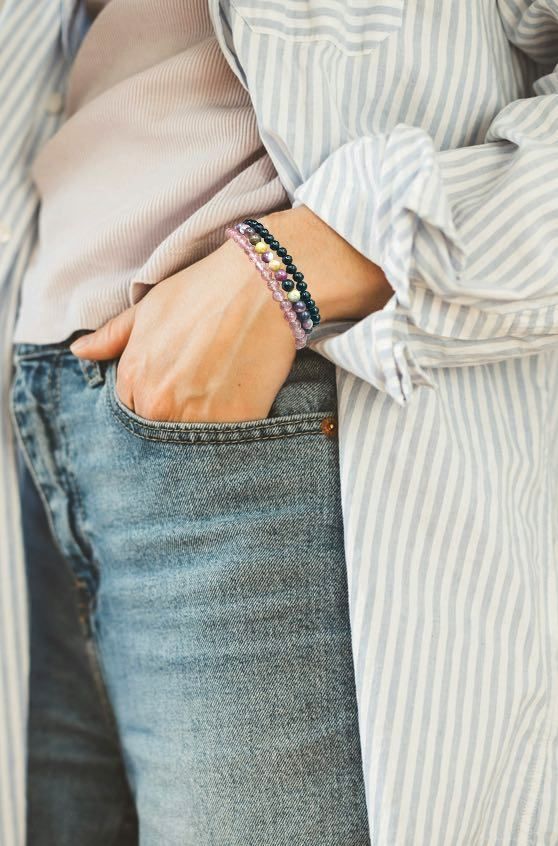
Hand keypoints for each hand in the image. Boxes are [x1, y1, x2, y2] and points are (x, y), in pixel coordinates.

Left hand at [70, 238, 295, 422]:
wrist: (260, 286)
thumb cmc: (203, 290)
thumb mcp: (149, 308)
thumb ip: (112, 336)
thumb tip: (80, 351)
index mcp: (134, 378)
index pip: (132, 410)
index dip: (154, 397)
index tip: (176, 383)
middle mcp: (158, 405)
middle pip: (160, 430)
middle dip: (175, 416)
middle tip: (202, 389)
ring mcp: (196, 419)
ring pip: (192, 442)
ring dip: (203, 426)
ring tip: (221, 394)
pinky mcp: (235, 425)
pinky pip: (226, 442)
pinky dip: (232, 428)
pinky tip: (241, 401)